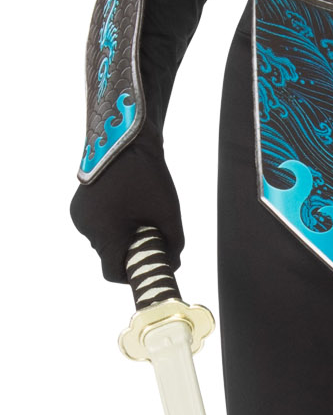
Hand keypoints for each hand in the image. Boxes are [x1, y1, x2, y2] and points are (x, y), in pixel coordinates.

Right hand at [70, 120, 184, 283]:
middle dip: (129, 250)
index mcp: (106, 235)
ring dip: (119, 236)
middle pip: (110, 256)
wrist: (125, 140)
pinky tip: (124, 206)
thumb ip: (173, 245)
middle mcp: (87, 229)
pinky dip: (110, 223)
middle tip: (149, 234)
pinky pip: (96, 226)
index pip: (114, 273)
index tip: (147, 266)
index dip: (132, 274)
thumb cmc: (149, 178)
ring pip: (103, 240)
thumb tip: (172, 264)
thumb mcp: (169, 214)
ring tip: (137, 214)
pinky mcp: (77, 207)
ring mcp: (79, 217)